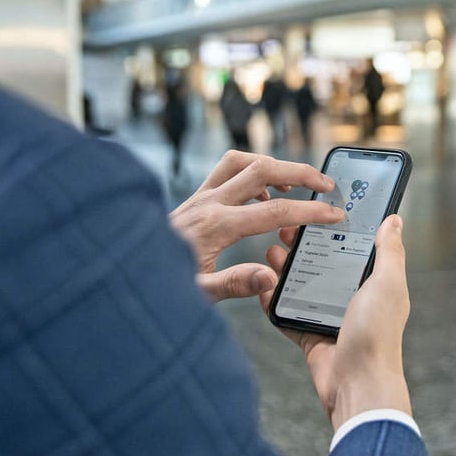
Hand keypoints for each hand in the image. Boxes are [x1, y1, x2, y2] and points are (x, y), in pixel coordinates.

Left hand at [169, 150, 343, 301]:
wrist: (122, 270)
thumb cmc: (157, 285)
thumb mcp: (197, 295)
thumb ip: (234, 284)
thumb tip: (270, 276)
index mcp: (215, 226)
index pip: (275, 211)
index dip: (310, 212)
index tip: (334, 214)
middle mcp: (208, 202)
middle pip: (262, 168)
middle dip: (300, 172)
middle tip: (325, 184)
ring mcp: (199, 196)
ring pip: (241, 161)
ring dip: (272, 165)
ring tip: (293, 185)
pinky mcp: (193, 198)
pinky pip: (226, 171)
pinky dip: (250, 174)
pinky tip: (260, 198)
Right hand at [261, 215, 411, 430]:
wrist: (358, 384)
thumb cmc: (377, 334)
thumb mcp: (387, 284)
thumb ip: (390, 251)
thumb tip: (395, 220)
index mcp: (374, 285)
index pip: (352, 248)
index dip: (335, 230)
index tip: (316, 213)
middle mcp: (352, 299)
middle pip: (323, 264)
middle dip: (304, 247)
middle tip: (285, 231)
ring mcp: (329, 318)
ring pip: (302, 287)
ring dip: (285, 269)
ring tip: (270, 252)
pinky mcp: (310, 336)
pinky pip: (287, 314)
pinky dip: (273, 300)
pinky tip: (261, 284)